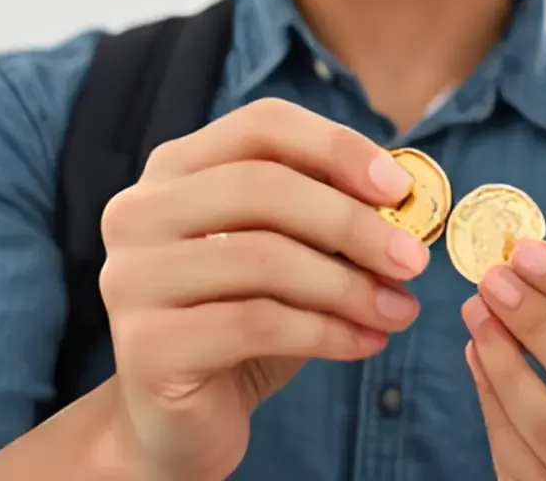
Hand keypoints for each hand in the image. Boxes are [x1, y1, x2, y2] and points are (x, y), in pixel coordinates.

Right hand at [98, 98, 429, 480]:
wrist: (184, 419)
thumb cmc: (248, 319)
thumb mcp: (294, 253)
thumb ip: (334, 213)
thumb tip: (408, 196)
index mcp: (175, 169)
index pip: (262, 125)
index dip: (337, 147)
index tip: (400, 189)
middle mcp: (138, 212)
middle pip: (261, 187)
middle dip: (353, 223)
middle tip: (414, 260)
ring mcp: (131, 278)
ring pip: (262, 258)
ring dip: (350, 286)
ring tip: (401, 310)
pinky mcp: (143, 346)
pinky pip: (256, 323)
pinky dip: (328, 332)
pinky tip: (367, 343)